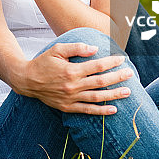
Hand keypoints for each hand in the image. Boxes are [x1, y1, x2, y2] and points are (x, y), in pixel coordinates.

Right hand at [13, 42, 133, 114]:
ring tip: (128, 92)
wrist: (27, 80)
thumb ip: (76, 48)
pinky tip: (113, 109)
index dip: (111, 62)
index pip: (97, 66)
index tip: (121, 59)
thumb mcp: (57, 49)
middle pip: (101, 82)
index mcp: (71, 70)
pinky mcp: (67, 107)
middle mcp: (73, 86)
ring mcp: (71, 98)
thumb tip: (95, 48)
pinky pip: (87, 110)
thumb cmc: (42, 62)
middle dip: (118, 77)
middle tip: (131, 74)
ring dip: (114, 95)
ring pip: (97, 97)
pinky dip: (101, 111)